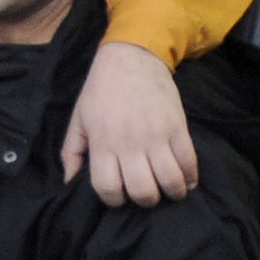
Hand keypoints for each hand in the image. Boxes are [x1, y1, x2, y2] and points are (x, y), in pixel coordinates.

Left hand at [64, 41, 198, 205]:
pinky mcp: (178, 129)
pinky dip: (191, 178)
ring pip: (170, 181)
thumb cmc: (100, 92)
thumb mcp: (78, 119)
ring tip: (168, 189)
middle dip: (145, 200)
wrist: (131, 60)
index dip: (113, 200)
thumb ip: (71, 152)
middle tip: (145, 193)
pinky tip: (186, 179)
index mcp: (103, 142)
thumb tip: (68, 182)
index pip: (108, 187)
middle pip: (142, 191)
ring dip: (172, 192)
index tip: (119, 196)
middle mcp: (130, 143)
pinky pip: (190, 164)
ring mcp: (157, 137)